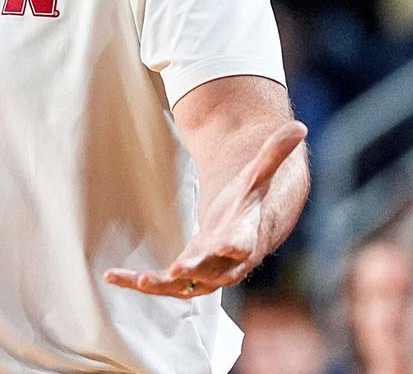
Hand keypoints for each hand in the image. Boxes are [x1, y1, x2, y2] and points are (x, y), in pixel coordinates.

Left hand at [104, 120, 305, 297]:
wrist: (247, 231)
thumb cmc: (250, 202)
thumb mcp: (260, 174)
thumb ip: (274, 153)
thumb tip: (299, 126)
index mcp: (244, 235)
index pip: (244, 242)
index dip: (237, 244)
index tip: (230, 245)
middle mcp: (225, 262)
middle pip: (212, 270)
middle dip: (195, 270)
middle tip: (177, 270)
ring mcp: (205, 273)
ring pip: (184, 286)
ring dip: (162, 285)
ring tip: (140, 280)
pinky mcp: (184, 276)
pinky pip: (162, 285)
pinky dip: (137, 283)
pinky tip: (113, 277)